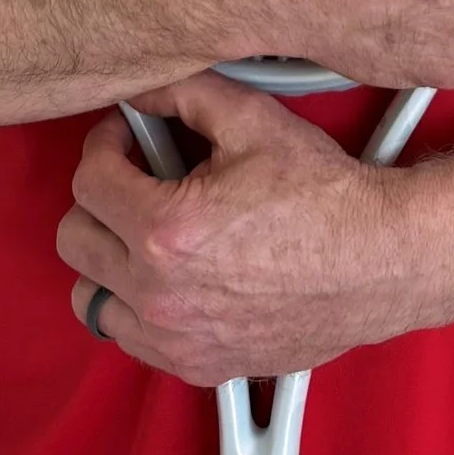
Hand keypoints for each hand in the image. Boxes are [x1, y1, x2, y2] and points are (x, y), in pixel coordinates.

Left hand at [61, 75, 451, 383]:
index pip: (88, 180)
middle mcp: (159, 294)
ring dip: (110, 259)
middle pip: (76, 240)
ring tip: (151, 231)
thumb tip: (140, 87)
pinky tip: (175, 275)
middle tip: (138, 179)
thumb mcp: (253, 121)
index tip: (130, 136)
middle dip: (100, 199)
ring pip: (92, 298)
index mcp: (166, 230)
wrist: (377, 263)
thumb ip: (184, 94)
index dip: (106, 144)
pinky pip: (130, 339)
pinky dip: (137, 307)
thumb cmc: (322, 195)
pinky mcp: (197, 367)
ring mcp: (175, 340)